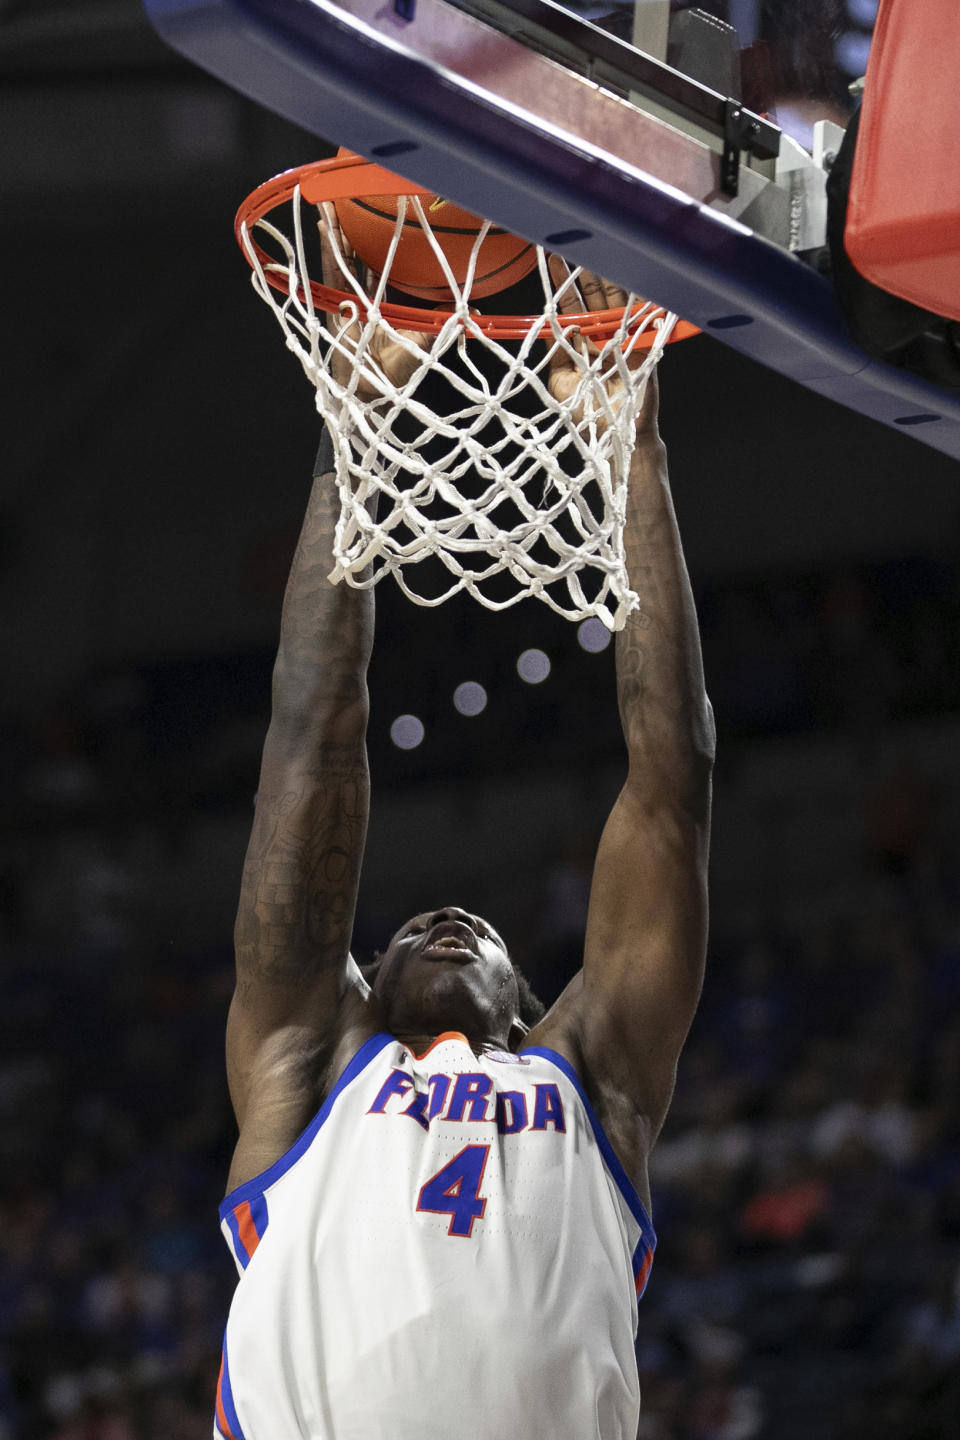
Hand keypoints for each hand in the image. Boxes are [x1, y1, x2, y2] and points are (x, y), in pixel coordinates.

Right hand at [317, 205, 429, 402]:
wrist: (369, 392)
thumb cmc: (395, 373)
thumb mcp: (425, 343)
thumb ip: (445, 326)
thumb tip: (478, 313)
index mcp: (387, 301)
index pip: (388, 264)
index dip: (388, 241)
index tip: (394, 213)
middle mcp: (367, 295)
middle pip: (362, 254)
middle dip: (359, 227)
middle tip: (359, 196)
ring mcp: (348, 298)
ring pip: (345, 256)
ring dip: (340, 229)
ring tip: (336, 200)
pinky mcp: (333, 303)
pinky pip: (330, 271)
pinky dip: (328, 248)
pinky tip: (325, 225)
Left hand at [546, 257, 660, 438]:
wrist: (616, 433)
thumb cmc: (586, 414)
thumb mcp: (560, 382)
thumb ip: (554, 354)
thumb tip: (545, 326)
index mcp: (582, 341)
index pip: (572, 305)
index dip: (563, 283)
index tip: (552, 257)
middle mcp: (603, 333)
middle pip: (594, 294)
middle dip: (584, 269)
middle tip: (575, 241)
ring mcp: (624, 335)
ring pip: (616, 297)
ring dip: (608, 273)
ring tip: (599, 247)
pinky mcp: (644, 342)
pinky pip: (643, 313)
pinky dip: (639, 294)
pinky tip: (633, 270)